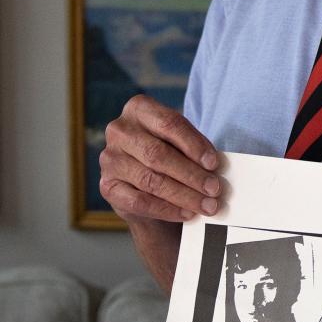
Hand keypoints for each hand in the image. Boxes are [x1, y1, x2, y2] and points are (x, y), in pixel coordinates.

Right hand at [98, 94, 221, 222]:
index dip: (193, 144)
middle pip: (157, 154)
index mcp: (138, 108)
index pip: (169, 123)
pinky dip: (168, 209)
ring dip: (183, 195)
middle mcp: (119, 130)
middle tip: (214, 189)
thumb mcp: (180, 141)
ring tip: (207, 205)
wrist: (146, 184)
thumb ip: (194, 148)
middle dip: (191, 174)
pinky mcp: (107, 187)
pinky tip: (187, 213)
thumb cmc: (169, 154)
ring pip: (150, 180)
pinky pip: (140, 201)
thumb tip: (213, 168)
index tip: (214, 163)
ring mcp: (109, 159)